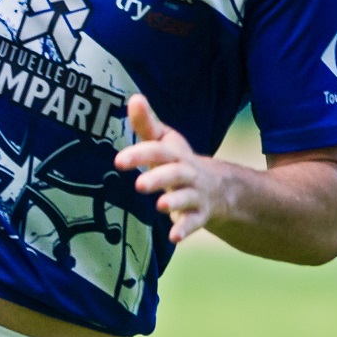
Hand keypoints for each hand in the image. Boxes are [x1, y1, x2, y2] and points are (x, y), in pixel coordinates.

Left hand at [112, 94, 231, 243]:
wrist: (218, 187)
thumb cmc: (178, 162)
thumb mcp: (165, 142)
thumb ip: (147, 124)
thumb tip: (133, 98)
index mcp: (175, 154)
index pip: (159, 151)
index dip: (140, 154)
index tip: (118, 161)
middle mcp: (187, 173)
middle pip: (176, 173)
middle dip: (159, 177)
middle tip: (139, 185)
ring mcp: (195, 194)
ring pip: (186, 197)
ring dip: (174, 201)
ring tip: (159, 205)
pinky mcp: (199, 215)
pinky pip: (194, 222)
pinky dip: (185, 229)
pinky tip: (174, 238)